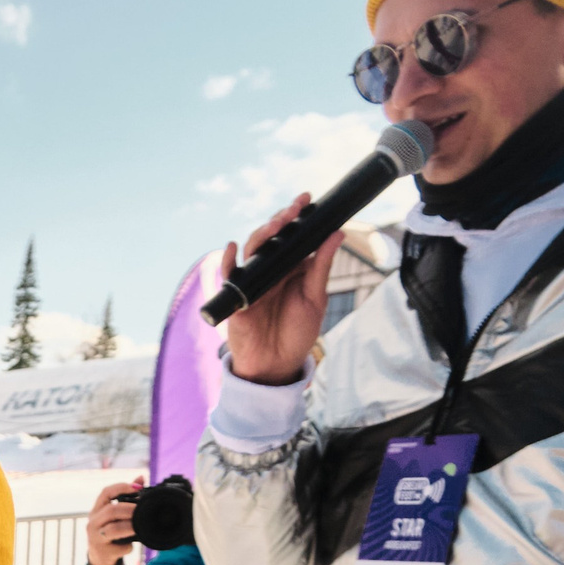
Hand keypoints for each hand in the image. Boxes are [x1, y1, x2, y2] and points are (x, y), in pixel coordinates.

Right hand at [86, 478, 142, 564]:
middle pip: (111, 510)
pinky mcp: (102, 551)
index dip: (122, 487)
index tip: (138, 487)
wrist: (99, 558)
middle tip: (142, 510)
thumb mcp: (114, 515)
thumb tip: (141, 477)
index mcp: (96, 510)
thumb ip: (127, 497)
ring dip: (130, 527)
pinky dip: (129, 546)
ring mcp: (95, 537)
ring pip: (113, 529)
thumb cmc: (109, 531)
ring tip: (140, 527)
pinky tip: (131, 545)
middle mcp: (93, 522)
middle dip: (129, 509)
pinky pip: (119, 547)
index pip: (106, 492)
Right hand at [221, 194, 344, 386]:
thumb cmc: (296, 333)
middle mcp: (272, 270)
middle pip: (271, 238)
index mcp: (291, 268)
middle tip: (294, 209)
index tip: (307, 199)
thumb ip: (321, 266)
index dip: (297, 217)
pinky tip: (231, 247)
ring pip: (253, 250)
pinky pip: (230, 275)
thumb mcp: (315, 298)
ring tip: (276, 224)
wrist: (277, 364)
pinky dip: (227, 261)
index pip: (293, 236)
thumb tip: (336, 234)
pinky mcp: (238, 296)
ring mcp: (253, 281)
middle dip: (281, 220)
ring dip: (262, 234)